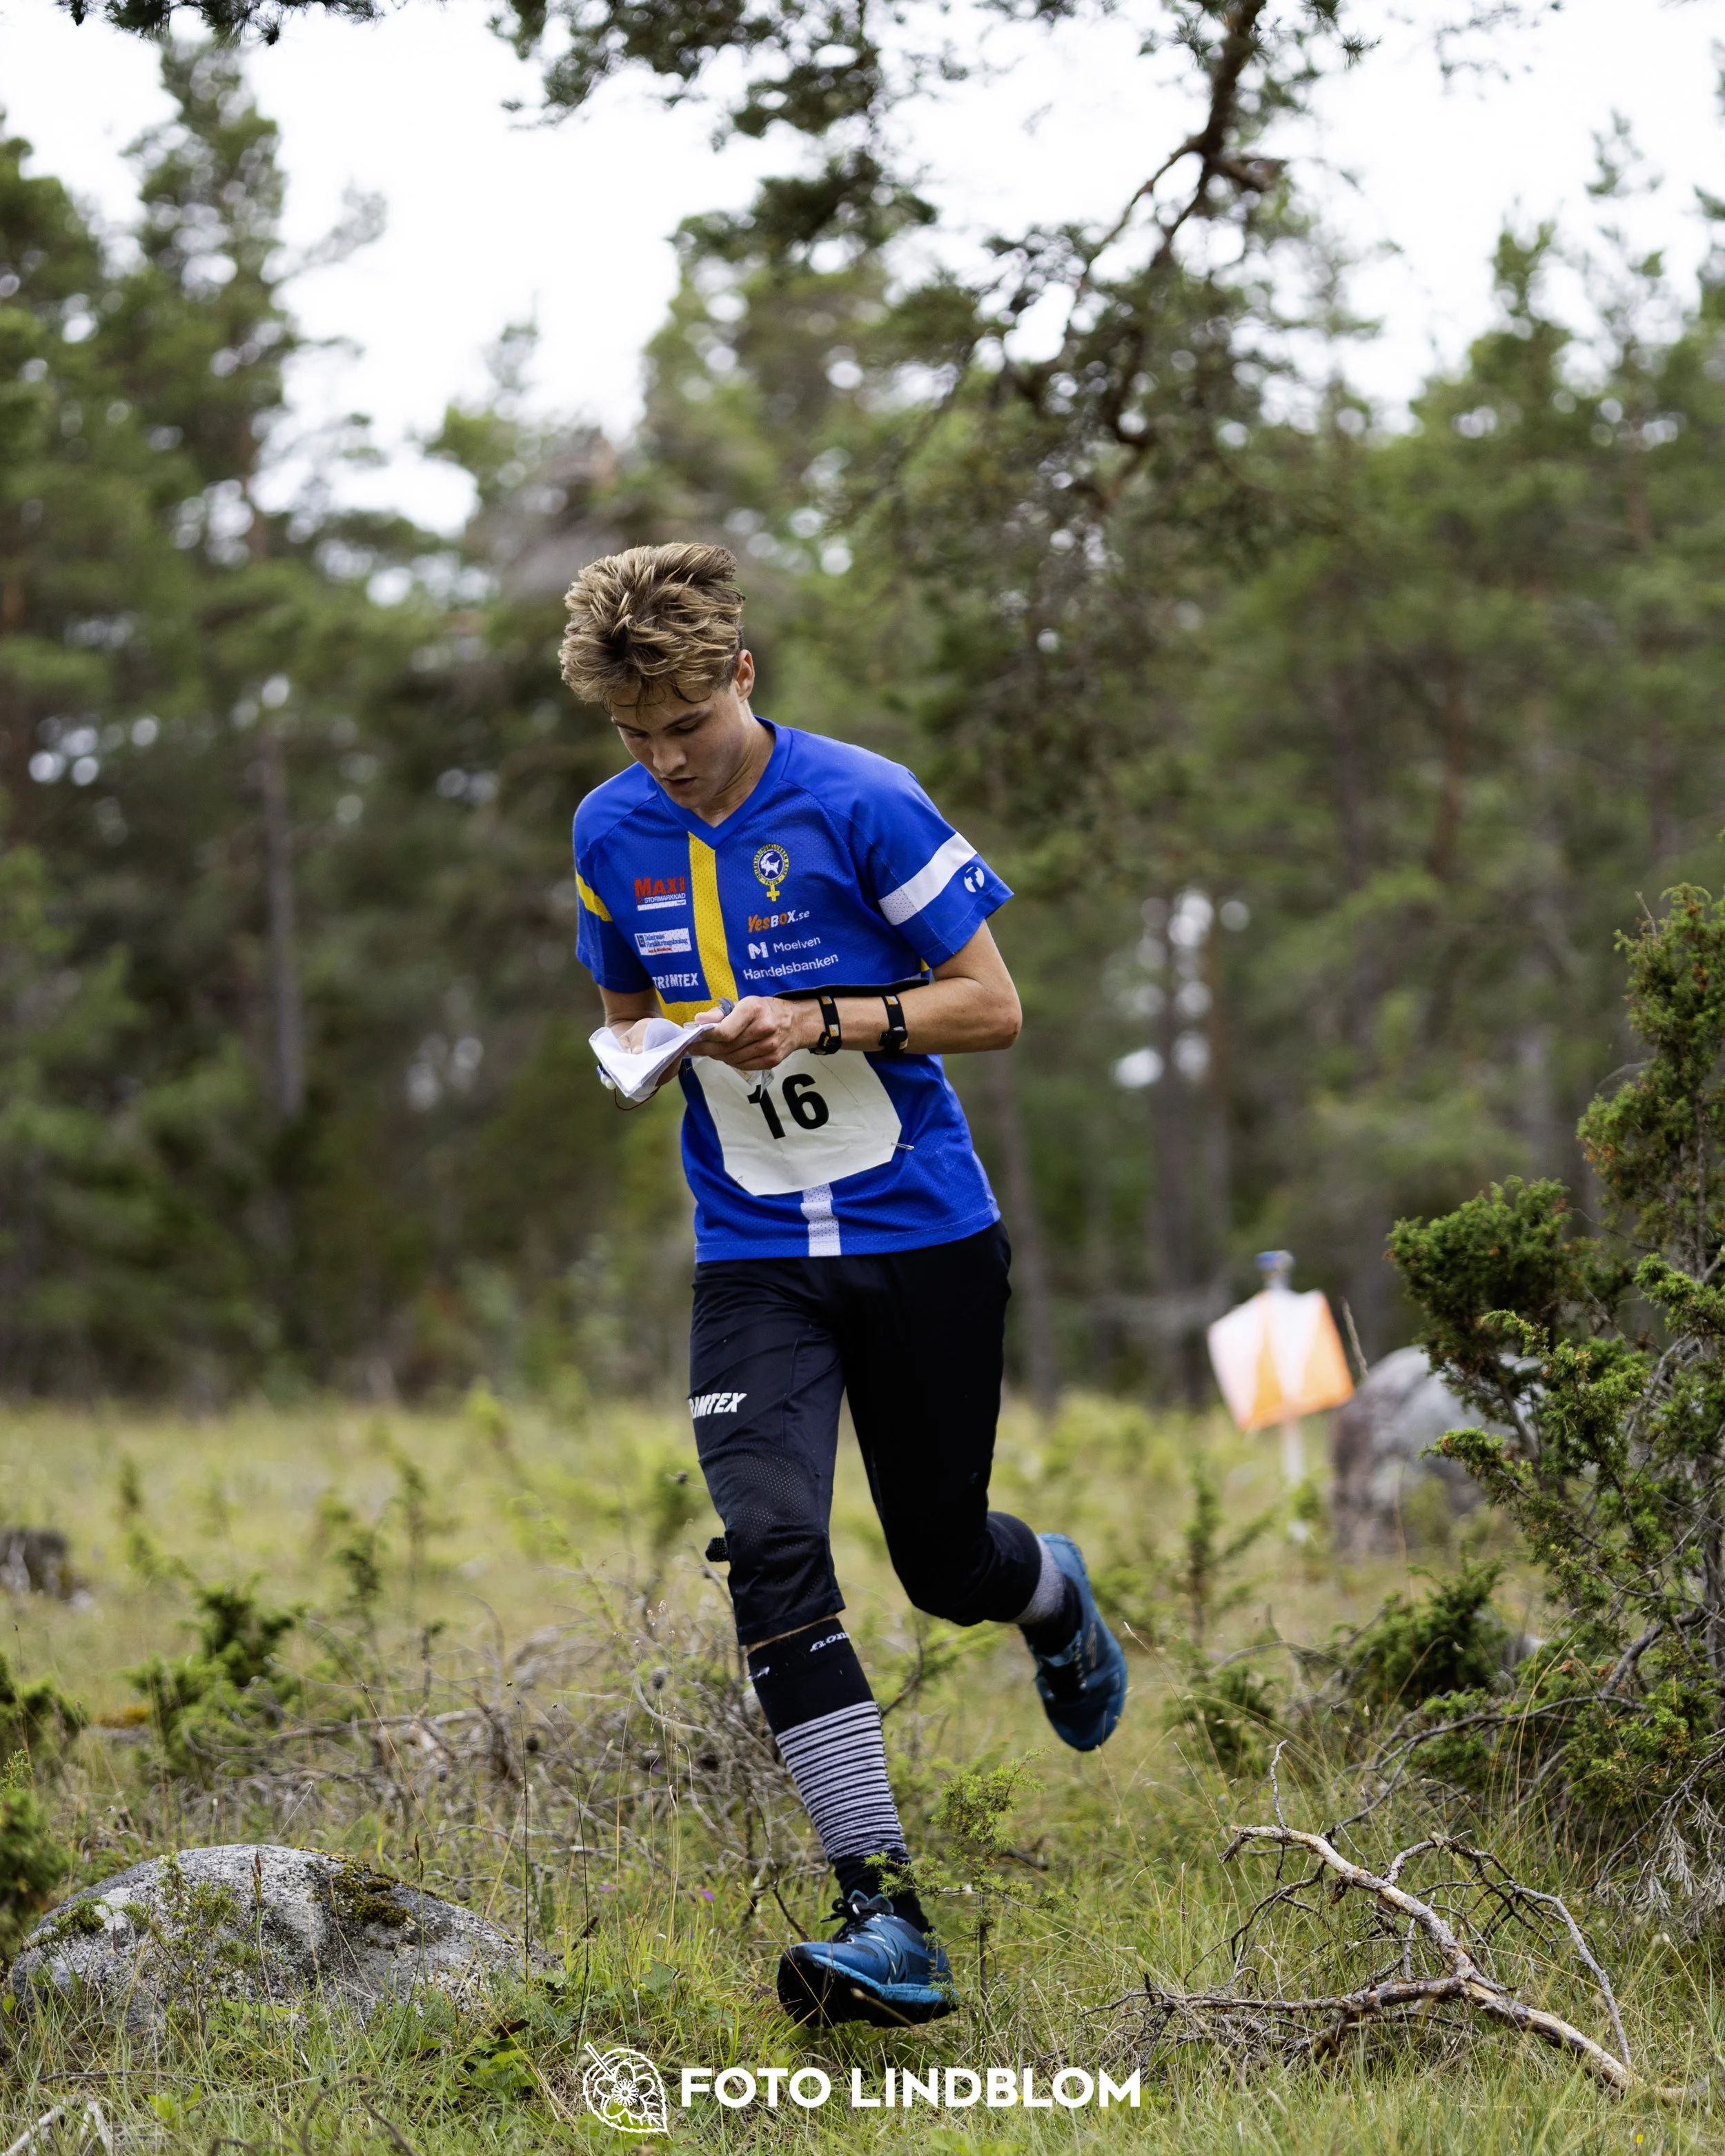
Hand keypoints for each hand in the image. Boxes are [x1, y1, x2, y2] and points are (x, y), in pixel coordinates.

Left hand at [689, 995, 814, 1071]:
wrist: (796, 1022)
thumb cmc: (765, 1010)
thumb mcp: (744, 1003)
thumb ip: (720, 1012)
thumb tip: (699, 1021)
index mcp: (753, 1009)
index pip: (724, 1032)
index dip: (707, 1038)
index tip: (696, 1038)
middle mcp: (763, 1028)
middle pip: (726, 1047)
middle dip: (707, 1049)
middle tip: (696, 1048)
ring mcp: (769, 1047)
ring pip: (732, 1059)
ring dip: (718, 1056)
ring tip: (712, 1050)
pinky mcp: (772, 1060)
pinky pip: (743, 1066)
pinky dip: (732, 1061)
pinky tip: (728, 1055)